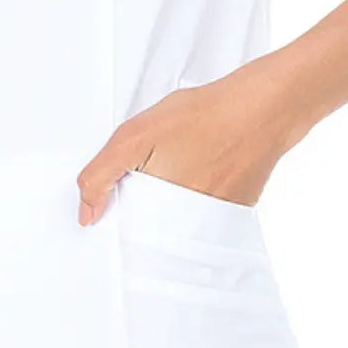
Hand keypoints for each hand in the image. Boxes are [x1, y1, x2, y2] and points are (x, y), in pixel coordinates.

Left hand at [75, 65, 300, 225]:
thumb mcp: (135, 134)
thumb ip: (101, 175)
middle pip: (152, 235)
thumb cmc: (201, 117)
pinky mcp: (233, 215)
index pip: (127, 237)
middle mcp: (188, 229)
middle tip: (151, 175)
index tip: (116, 203)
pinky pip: (202, 220)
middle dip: (142, 214)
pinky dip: (194, 201)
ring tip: (177, 168)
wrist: (261, 109)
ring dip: (168, 208)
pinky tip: (197, 170)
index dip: (116, 220)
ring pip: (177, 228)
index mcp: (159, 214)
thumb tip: (87, 216)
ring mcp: (214, 224)